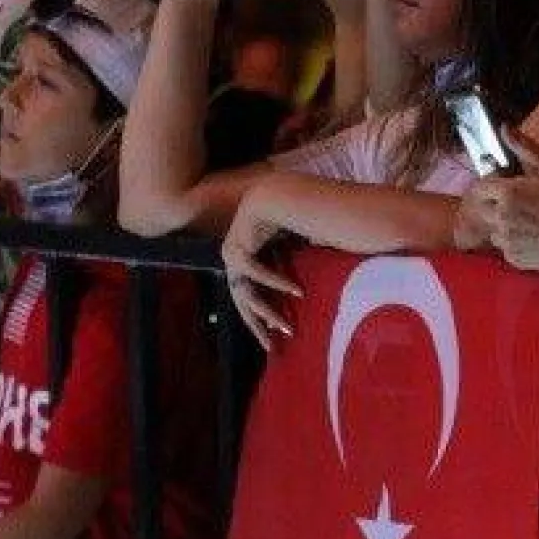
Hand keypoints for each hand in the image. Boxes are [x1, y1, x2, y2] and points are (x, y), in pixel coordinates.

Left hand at [221, 190, 302, 351]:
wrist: (276, 193)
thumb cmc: (285, 223)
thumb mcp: (288, 255)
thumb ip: (290, 272)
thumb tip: (306, 294)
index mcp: (243, 267)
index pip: (248, 302)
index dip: (259, 322)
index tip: (273, 342)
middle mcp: (233, 264)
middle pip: (244, 304)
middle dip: (260, 325)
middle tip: (276, 344)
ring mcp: (232, 256)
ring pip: (247, 294)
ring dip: (269, 311)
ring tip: (287, 326)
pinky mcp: (238, 247)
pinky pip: (257, 271)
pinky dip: (276, 282)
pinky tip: (296, 291)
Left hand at [459, 129, 538, 271]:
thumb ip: (522, 147)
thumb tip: (503, 127)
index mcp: (506, 193)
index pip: (479, 189)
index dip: (489, 189)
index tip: (502, 192)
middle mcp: (501, 217)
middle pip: (482, 211)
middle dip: (494, 208)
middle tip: (516, 209)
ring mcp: (505, 239)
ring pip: (493, 230)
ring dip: (503, 227)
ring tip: (527, 224)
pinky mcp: (511, 257)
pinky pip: (504, 248)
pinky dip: (513, 244)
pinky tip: (531, 238)